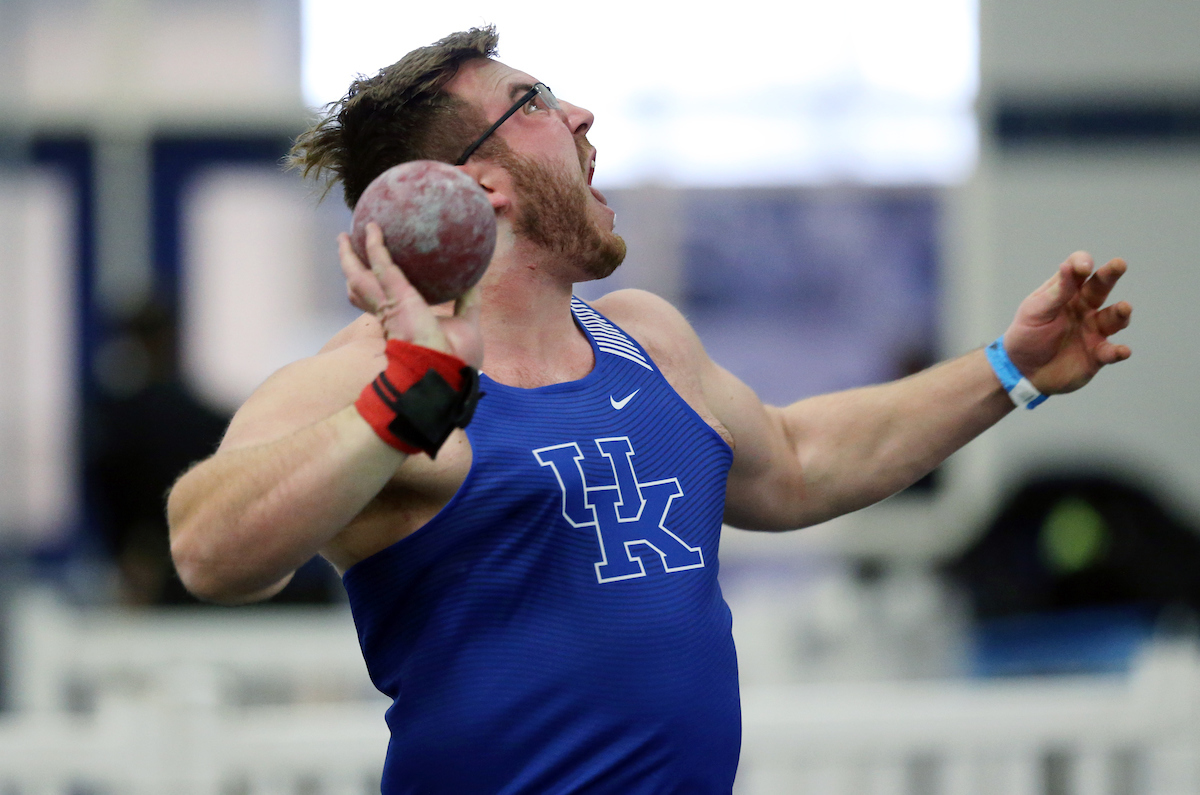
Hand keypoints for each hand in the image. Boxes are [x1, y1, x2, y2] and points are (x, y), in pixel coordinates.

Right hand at [338, 224, 483, 367]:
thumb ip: (468, 302)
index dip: (375, 292)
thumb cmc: (456, 358)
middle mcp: (389, 313)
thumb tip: (475, 280)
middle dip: (352, 273)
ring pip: (358, 276)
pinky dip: (376, 244)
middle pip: (361, 290)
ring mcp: (388, 305)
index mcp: (402, 322)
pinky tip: (374, 227)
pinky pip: (381, 264)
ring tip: (345, 237)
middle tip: (349, 253)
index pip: (381, 305)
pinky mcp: (394, 296)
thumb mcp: (466, 324)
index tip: (375, 279)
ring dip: (349, 255)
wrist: (446, 370)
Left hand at [1003, 251, 1131, 393]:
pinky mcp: (1097, 354)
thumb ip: (1056, 292)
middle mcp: (1085, 307)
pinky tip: (1122, 351)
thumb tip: (1068, 266)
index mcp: (1066, 293)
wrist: (1022, 370)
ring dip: (1121, 313)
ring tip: (1124, 308)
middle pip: (1101, 287)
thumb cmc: (1027, 335)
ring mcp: (1094, 330)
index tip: (1083, 267)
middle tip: (1119, 264)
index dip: (1082, 263)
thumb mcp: (1036, 311)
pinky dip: (1118, 351)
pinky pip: (1112, 352)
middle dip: (1111, 275)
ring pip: (1114, 318)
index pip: (1078, 270)